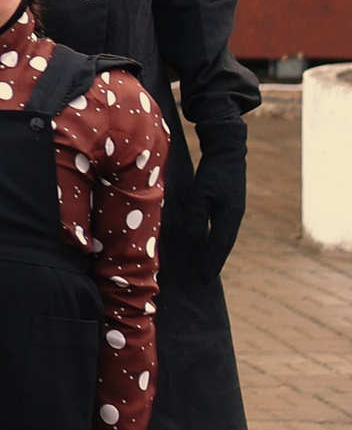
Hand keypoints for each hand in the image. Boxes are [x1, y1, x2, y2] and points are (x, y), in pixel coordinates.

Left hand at [189, 122, 248, 278]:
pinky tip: (209, 244)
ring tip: (207, 267)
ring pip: (225, 238)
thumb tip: (195, 238)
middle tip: (205, 279)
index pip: (219, 245)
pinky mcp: (231, 205)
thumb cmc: (213, 170)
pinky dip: (217, 240)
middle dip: (214, 262)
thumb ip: (198, 214)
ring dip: (216, 253)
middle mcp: (235, 216)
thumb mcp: (202, 191)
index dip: (210, 262)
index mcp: (230, 215)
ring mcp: (235, 211)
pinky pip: (223, 229)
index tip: (204, 279)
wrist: (228, 150)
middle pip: (224, 245)